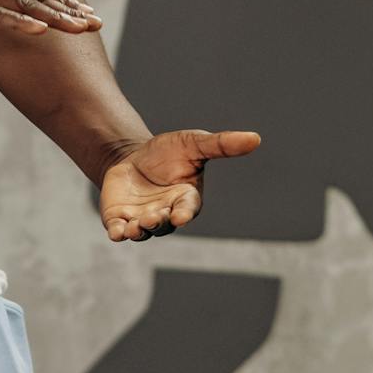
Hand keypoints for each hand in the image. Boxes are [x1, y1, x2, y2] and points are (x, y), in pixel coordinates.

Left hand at [98, 128, 261, 241]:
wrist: (132, 156)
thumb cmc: (168, 152)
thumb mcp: (194, 144)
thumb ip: (221, 145)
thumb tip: (255, 138)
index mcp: (186, 199)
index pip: (187, 209)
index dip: (183, 213)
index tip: (180, 216)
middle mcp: (166, 213)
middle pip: (164, 224)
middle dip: (158, 222)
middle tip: (152, 218)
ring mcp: (143, 219)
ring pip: (143, 232)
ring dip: (139, 231)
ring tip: (134, 227)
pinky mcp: (120, 219)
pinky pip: (120, 231)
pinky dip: (119, 234)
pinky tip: (116, 233)